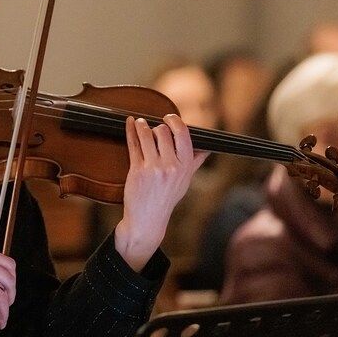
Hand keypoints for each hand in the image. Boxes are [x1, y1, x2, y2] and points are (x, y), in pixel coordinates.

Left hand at [115, 114, 207, 271]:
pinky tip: (130, 123)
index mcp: (185, 167)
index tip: (169, 117)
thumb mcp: (185, 181)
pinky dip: (131, 130)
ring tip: (141, 124)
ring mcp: (153, 168)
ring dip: (142, 126)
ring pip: (146, 135)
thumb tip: (207, 149)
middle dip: (157, 127)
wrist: (148, 219)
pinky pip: (133, 143)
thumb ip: (194, 163)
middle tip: (153, 129)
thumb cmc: (166, 198)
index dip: (175, 121)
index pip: (183, 135)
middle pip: (163, 132)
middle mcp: (171, 166)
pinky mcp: (137, 170)